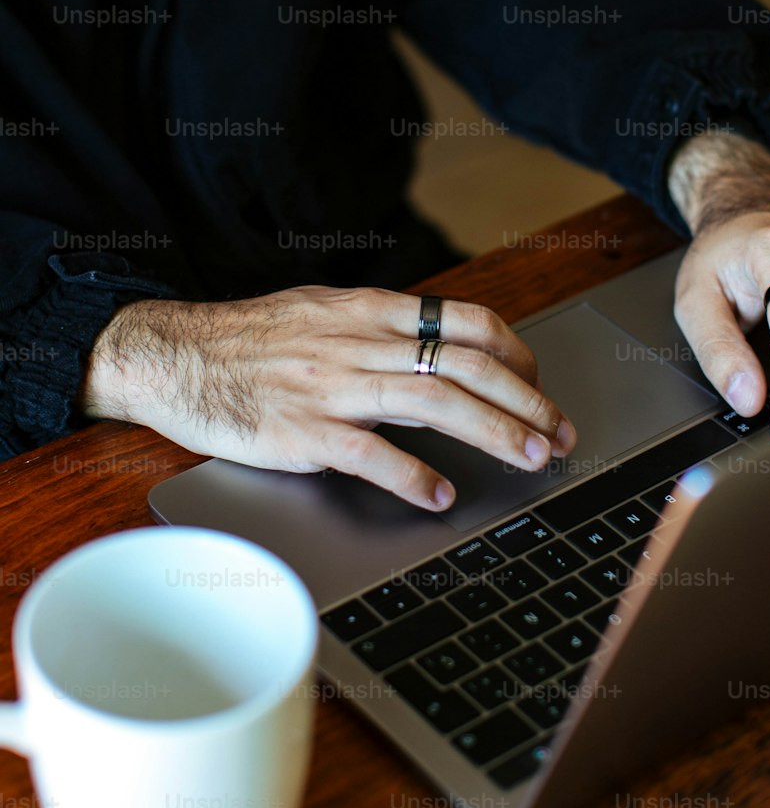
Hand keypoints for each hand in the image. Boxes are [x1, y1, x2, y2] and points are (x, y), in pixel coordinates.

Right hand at [79, 286, 576, 508]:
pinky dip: (413, 475)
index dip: (516, 354)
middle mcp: (360, 343)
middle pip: (466, 364)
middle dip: (526, 398)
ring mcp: (332, 386)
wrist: (173, 356)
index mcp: (368, 311)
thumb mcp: (323, 313)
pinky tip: (439, 495)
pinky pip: (370, 453)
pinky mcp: (302, 430)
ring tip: (531, 458)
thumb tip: (441, 354)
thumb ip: (381, 332)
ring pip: (435, 403)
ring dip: (495, 432)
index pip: (465, 322)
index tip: (538, 383)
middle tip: (559, 431)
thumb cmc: (247, 341)